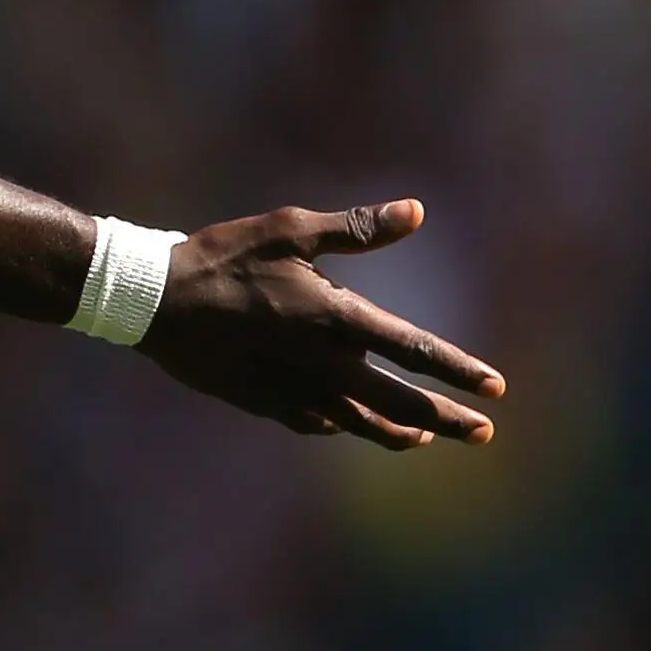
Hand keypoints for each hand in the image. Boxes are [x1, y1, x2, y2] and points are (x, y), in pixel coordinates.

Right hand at [143, 200, 502, 446]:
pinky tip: (352, 426)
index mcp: (338, 318)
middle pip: (401, 401)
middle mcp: (324, 364)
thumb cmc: (224, 257)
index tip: (495, 388)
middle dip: (447, 418)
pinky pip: (317, 423)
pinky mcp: (265, 402)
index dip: (460, 370)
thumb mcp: (290, 230)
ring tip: (427, 439)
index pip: (416, 350)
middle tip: (484, 433)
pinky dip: (343, 426)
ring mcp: (294, 390)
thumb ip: (357, 228)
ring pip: (363, 423)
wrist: (155, 302)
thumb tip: (416, 211)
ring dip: (402, 432)